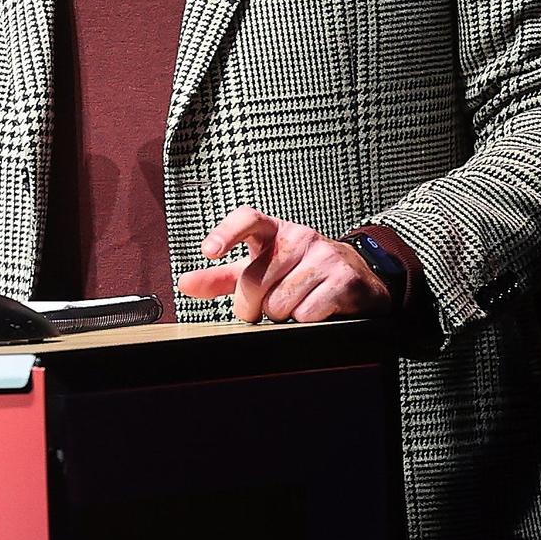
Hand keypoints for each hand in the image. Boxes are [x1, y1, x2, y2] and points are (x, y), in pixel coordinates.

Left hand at [177, 205, 392, 323]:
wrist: (356, 276)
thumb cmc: (297, 272)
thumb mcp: (260, 270)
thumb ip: (222, 278)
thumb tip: (185, 283)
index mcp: (274, 231)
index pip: (247, 219)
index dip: (226, 233)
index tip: (209, 251)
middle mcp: (299, 236)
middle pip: (255, 282)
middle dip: (253, 307)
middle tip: (265, 307)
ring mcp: (323, 255)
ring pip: (279, 303)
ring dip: (282, 315)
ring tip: (295, 303)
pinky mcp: (343, 278)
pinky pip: (305, 314)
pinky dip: (305, 320)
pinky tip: (315, 308)